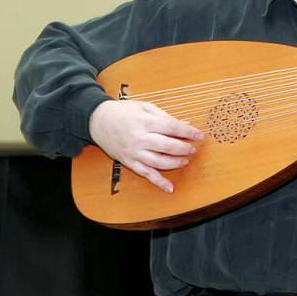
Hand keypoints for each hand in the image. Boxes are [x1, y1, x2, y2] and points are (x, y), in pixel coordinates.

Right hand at [88, 99, 203, 192]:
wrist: (96, 121)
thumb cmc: (122, 112)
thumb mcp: (144, 107)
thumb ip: (165, 116)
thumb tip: (186, 123)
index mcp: (145, 121)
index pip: (172, 127)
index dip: (189, 132)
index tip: (200, 135)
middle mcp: (139, 138)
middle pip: (168, 146)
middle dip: (184, 148)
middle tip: (193, 148)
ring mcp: (134, 152)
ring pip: (159, 162)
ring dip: (176, 163)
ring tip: (185, 160)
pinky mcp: (129, 162)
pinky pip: (145, 174)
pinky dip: (158, 182)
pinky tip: (170, 188)